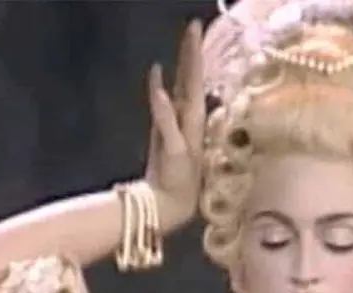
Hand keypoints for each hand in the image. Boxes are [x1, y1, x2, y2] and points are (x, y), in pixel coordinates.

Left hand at [145, 20, 205, 228]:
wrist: (168, 206)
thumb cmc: (171, 180)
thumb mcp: (169, 144)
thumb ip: (163, 113)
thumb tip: (158, 81)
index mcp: (190, 119)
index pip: (192, 79)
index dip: (193, 54)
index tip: (194, 28)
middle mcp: (188, 122)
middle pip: (190, 80)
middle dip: (192, 53)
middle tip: (194, 26)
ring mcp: (184, 133)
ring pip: (187, 92)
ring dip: (187, 67)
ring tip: (191, 42)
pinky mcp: (176, 148)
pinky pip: (168, 121)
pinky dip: (163, 104)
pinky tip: (159, 82)